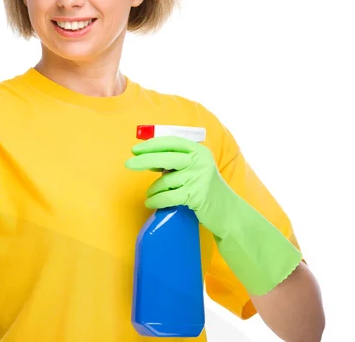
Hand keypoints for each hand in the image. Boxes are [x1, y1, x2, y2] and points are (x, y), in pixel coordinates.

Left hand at [124, 135, 239, 238]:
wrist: (228, 212)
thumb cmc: (204, 189)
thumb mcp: (194, 169)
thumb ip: (174, 163)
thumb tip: (145, 160)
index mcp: (199, 150)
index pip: (171, 142)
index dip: (152, 144)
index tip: (136, 149)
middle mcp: (200, 161)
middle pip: (165, 157)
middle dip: (144, 160)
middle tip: (128, 164)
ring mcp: (199, 177)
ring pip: (165, 181)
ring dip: (153, 189)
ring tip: (151, 195)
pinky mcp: (197, 195)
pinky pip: (168, 196)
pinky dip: (156, 200)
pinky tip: (150, 203)